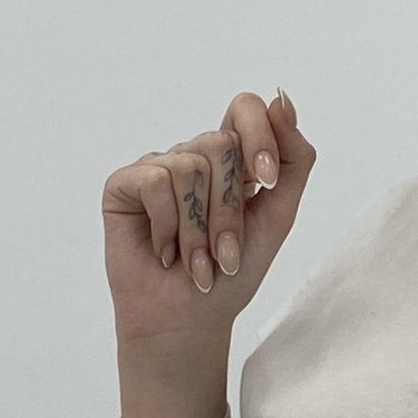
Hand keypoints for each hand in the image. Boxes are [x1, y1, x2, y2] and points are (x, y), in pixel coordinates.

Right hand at [102, 88, 315, 348]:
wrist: (190, 319)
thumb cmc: (232, 273)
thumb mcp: (279, 216)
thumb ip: (293, 160)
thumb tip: (282, 98)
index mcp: (232, 159)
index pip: (246, 109)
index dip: (260, 137)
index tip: (267, 182)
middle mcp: (193, 155)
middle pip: (221, 144)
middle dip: (230, 210)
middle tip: (225, 253)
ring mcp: (157, 166)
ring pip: (190, 168)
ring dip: (199, 230)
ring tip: (195, 261)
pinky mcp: (124, 184)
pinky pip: (155, 181)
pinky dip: (168, 227)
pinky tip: (164, 251)